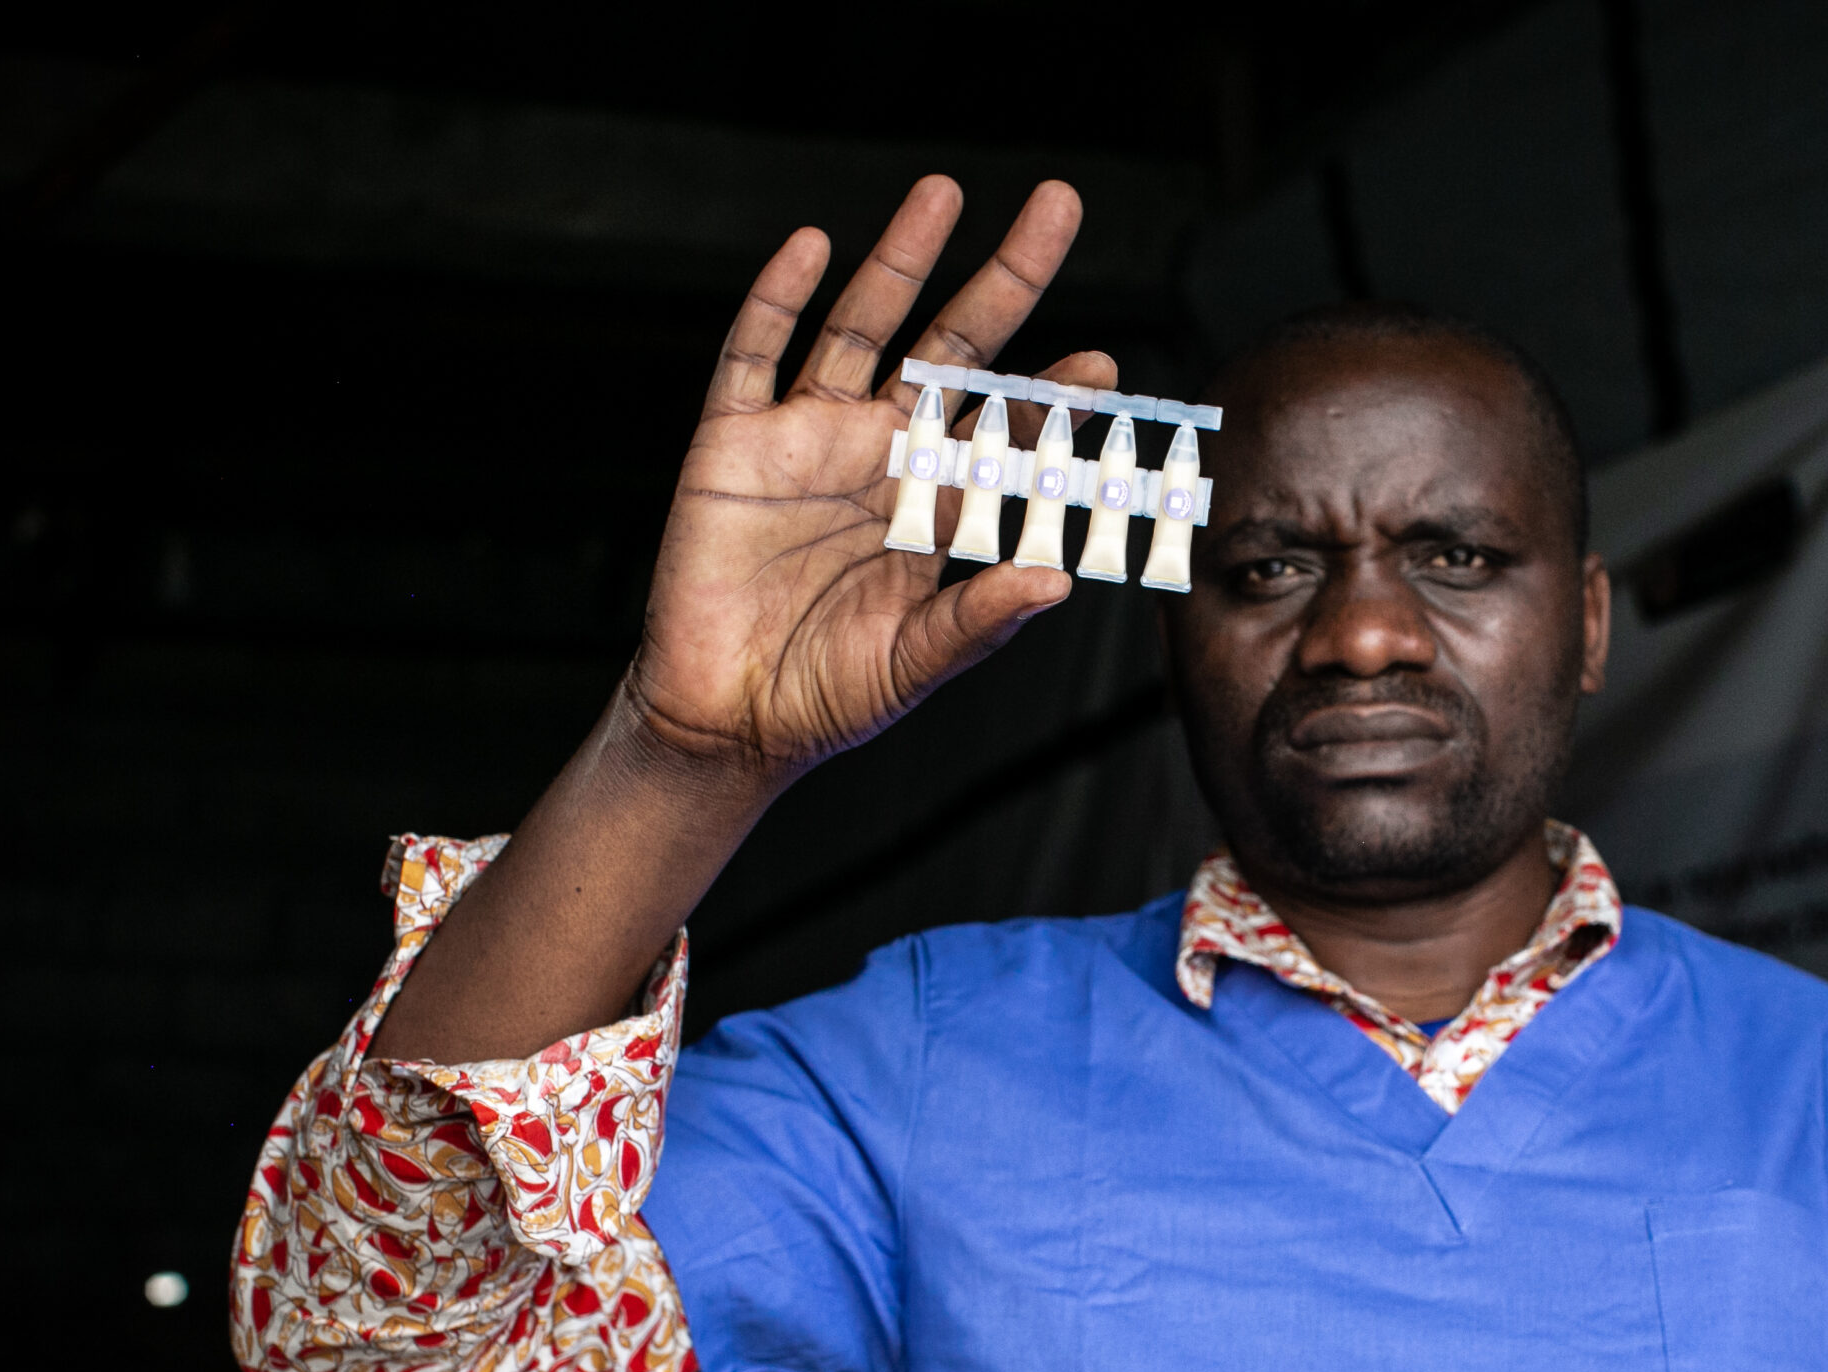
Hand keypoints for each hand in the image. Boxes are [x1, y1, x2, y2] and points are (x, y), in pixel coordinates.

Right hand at [626, 175, 1112, 781]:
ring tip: (944, 193)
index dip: (1053, 396)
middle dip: (1006, 278)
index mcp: (938, 505)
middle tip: (1060, 205)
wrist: (725, 722)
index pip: (1008, 430)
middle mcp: (882, 454)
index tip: (1101, 366)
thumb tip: (1057, 581)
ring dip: (900, 260)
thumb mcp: (914, 666)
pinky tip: (810, 247)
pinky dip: (776, 300)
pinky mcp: (733, 444)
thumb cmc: (828, 696)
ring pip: (861, 326)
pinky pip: (753, 356)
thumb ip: (979, 622)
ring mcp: (808, 438)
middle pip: (954, 346)